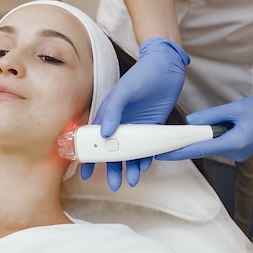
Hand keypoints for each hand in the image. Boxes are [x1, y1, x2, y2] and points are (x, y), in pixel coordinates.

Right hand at [80, 37, 189, 189]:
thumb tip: (104, 134)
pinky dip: (145, 159)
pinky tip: (144, 168)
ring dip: (130, 168)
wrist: (166, 67)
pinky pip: (147, 148)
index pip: (94, 140)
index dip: (89, 156)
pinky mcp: (152, 127)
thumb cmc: (141, 75)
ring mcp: (136, 127)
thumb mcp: (123, 91)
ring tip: (131, 181)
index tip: (85, 172)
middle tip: (113, 184)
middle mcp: (120, 123)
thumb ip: (112, 111)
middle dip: (112, 169)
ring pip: (130, 153)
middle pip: (113, 152)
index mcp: (107, 114)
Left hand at [155, 76, 252, 162]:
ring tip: (211, 120)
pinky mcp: (241, 149)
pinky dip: (214, 136)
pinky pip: (221, 143)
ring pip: (213, 145)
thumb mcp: (236, 108)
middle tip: (172, 133)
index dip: (179, 152)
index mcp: (235, 143)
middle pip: (204, 148)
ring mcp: (239, 153)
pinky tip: (218, 125)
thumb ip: (211, 116)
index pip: (200, 149)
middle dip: (191, 140)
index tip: (162, 155)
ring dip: (205, 135)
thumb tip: (190, 121)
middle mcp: (236, 152)